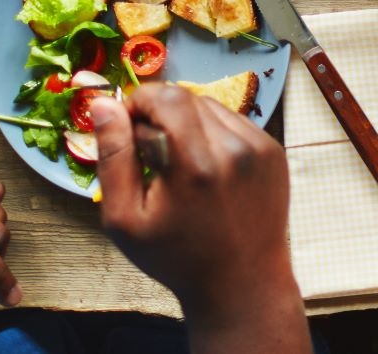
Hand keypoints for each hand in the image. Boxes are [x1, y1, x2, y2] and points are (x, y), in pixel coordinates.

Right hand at [94, 86, 305, 350]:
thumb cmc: (176, 257)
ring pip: (213, 107)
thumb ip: (113, 157)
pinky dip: (213, 134)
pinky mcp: (274, 151)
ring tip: (177, 163)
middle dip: (160, 114)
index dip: (140, 102)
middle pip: (189, 98)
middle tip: (148, 151)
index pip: (167, 96)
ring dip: (188, 123)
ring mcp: (261, 146)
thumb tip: (103, 105)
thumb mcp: (125, 219)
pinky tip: (205, 168)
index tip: (127, 125)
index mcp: (197, 163)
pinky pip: (235, 123)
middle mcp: (235, 147)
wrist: (242, 282)